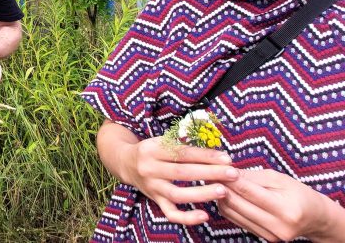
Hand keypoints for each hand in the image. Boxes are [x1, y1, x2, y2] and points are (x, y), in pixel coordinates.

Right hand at [121, 137, 237, 225]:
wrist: (125, 163)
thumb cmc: (152, 150)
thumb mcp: (162, 141)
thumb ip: (183, 143)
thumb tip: (212, 150)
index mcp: (153, 149)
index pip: (183, 153)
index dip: (206, 156)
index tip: (227, 159)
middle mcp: (150, 168)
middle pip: (182, 172)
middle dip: (210, 173)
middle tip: (232, 174)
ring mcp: (152, 186)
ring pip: (177, 194)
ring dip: (202, 194)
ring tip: (223, 191)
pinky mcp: (155, 200)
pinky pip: (170, 213)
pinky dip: (187, 217)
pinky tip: (204, 216)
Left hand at [219, 169, 343, 241]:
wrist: (314, 218)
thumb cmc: (297, 193)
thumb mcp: (279, 179)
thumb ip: (252, 177)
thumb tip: (226, 172)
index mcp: (286, 208)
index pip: (249, 192)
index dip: (230, 178)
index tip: (216, 167)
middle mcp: (278, 226)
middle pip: (237, 204)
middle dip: (221, 187)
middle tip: (210, 173)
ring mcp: (270, 235)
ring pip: (233, 214)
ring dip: (221, 197)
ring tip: (215, 183)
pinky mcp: (263, 238)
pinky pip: (236, 221)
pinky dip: (228, 207)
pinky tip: (225, 195)